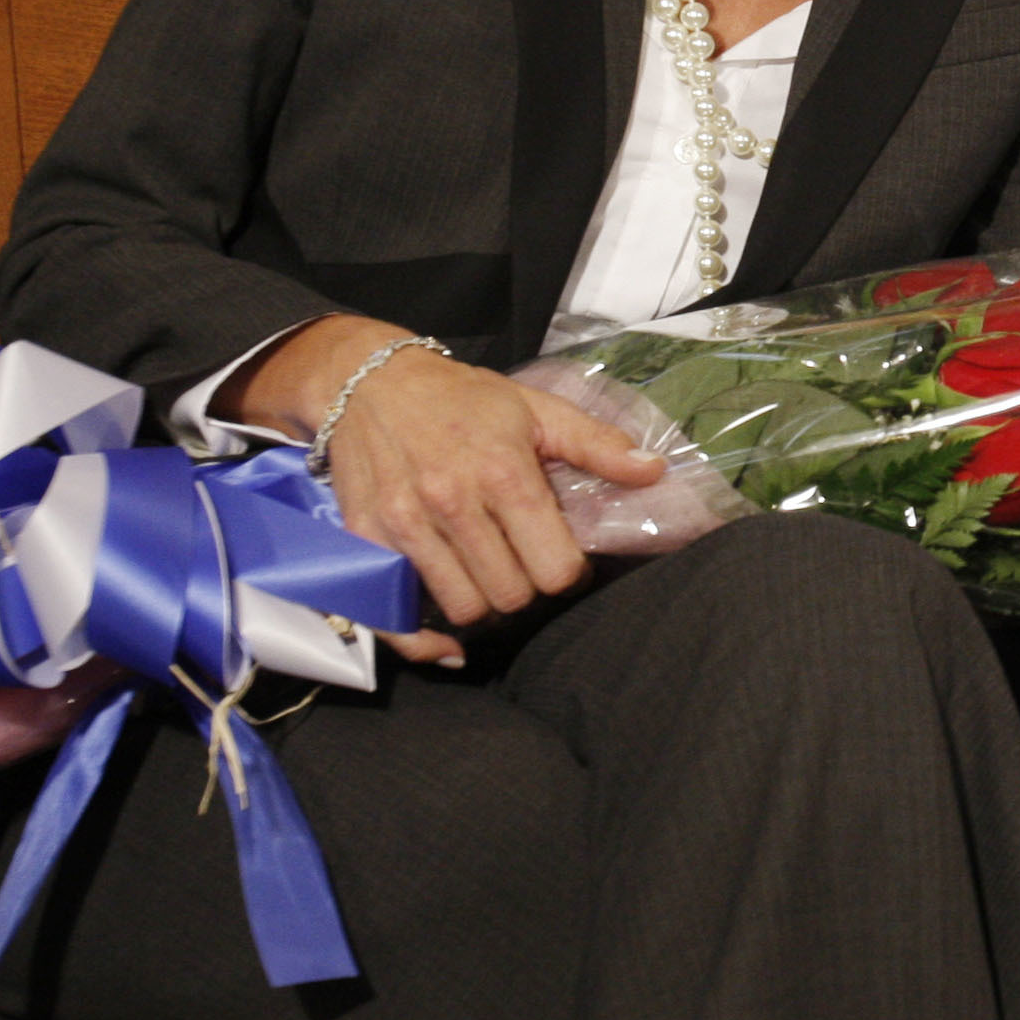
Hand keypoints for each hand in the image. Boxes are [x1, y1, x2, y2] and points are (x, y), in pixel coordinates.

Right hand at [227, 317, 666, 663]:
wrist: (372, 381)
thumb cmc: (463, 397)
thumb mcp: (537, 409)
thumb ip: (597, 446)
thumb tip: (654, 472)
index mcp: (504, 473)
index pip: (554, 568)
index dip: (569, 572)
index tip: (564, 558)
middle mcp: (452, 503)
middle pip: (511, 595)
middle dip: (528, 586)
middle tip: (524, 563)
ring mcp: (404, 525)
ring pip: (463, 608)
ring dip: (484, 602)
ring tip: (489, 574)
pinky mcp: (365, 539)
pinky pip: (393, 616)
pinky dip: (423, 638)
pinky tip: (445, 637)